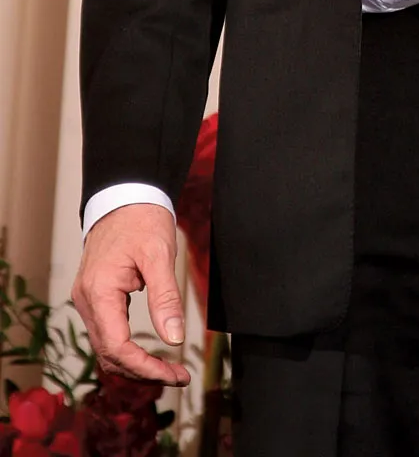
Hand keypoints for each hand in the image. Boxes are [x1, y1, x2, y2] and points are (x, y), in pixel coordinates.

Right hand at [72, 205, 190, 384]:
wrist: (126, 194)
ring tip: (169, 370)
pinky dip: (128, 348)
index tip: (173, 374)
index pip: (116, 347)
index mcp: (99, 291)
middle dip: (143, 371)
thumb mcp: (160, 255)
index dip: (144, 366)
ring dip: (136, 363)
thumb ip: (166, 297)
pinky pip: (108, 332)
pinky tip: (151, 351)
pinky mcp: (96, 296)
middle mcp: (87, 300)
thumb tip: (175, 338)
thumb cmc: (142, 219)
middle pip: (110, 354)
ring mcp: (88, 299)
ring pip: (107, 347)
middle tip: (178, 376)